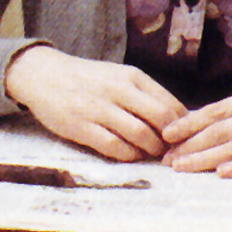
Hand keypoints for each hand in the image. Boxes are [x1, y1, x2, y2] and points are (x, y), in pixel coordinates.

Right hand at [4, 45, 186, 161]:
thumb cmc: (89, 80)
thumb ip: (145, 95)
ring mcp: (100, 109)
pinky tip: (132, 156)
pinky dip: (129, 155)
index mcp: (132, 77)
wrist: (45, 75)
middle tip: (173, 151)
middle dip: (172, 140)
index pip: (170, 103)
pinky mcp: (82, 127)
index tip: (186, 138)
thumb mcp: (120, 77)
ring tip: (154, 155)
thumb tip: (178, 117)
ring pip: (140, 134)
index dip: (183, 125)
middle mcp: (119, 90)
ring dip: (152, 150)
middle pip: (160, 118)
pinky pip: (115, 147)